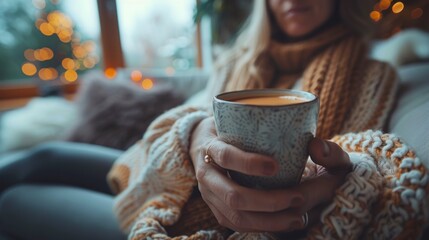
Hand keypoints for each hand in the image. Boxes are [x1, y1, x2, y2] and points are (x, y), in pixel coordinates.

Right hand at [189, 117, 351, 232]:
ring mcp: (210, 196)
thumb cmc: (232, 131)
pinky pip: (238, 226)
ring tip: (299, 217)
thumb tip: (316, 145)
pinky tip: (286, 222)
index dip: (249, 163)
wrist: (207, 144)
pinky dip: (264, 226)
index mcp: (210, 147)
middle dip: (269, 201)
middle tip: (299, 197)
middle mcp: (207, 175)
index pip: (226, 156)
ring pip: (237, 217)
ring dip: (271, 220)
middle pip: (233, 197)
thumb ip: (280, 126)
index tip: (275, 166)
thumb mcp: (244, 119)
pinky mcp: (218, 211)